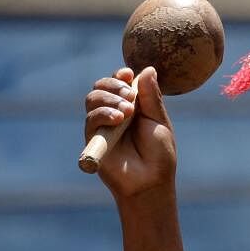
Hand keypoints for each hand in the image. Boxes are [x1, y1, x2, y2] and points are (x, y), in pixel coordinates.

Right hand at [83, 66, 175, 198]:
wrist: (152, 181)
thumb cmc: (159, 154)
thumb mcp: (159, 122)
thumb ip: (151, 98)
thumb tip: (149, 69)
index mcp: (132, 106)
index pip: (118, 83)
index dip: (120, 76)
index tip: (128, 75)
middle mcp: (114, 113)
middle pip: (101, 87)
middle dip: (113, 85)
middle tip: (129, 95)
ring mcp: (102, 126)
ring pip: (93, 99)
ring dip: (109, 99)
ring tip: (127, 112)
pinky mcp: (93, 139)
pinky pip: (90, 120)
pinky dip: (102, 114)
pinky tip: (117, 118)